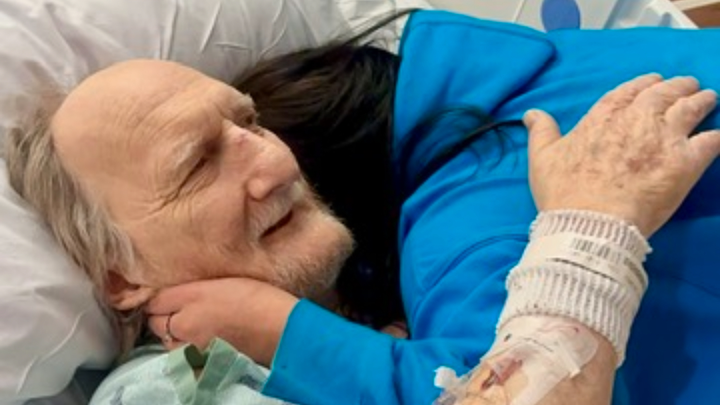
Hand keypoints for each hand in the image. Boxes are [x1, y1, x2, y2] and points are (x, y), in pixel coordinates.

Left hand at [146, 278, 298, 365]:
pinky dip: (186, 352)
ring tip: (196, 328)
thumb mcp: (224, 281)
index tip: (170, 296)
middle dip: (164, 317)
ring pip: (168, 342)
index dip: (161, 298)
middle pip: (156, 323)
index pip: (155, 300)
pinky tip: (203, 344)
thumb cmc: (261, 298)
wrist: (282, 329)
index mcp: (191, 297)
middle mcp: (185, 324)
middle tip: (184, 311)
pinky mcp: (202, 364)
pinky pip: (182, 358)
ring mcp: (193, 347)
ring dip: (174, 336)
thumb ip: (194, 287)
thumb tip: (170, 294)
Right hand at [525, 74, 719, 236]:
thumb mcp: (542, 158)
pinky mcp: (686, 163)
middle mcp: (638, 119)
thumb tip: (532, 114)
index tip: (652, 82)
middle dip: (678, 86)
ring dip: (701, 100)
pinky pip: (712, 141)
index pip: (630, 89)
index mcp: (604, 115)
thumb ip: (541, 131)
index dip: (645, 83)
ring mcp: (665, 139)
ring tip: (707, 98)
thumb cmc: (563, 192)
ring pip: (692, 108)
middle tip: (686, 86)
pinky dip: (717, 136)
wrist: (590, 224)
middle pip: (665, 93)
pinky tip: (718, 136)